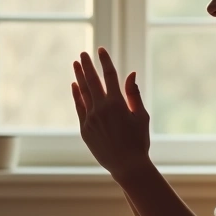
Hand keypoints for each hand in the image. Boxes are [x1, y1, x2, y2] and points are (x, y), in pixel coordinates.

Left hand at [71, 48, 151, 178]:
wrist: (127, 166)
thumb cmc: (139, 140)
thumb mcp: (141, 116)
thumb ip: (133, 94)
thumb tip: (130, 74)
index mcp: (117, 103)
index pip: (109, 75)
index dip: (105, 61)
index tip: (101, 50)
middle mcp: (101, 109)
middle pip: (92, 81)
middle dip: (87, 65)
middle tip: (83, 53)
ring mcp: (90, 119)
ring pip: (83, 93)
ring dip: (79, 77)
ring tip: (76, 64)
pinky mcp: (85, 128)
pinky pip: (79, 107)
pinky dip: (76, 95)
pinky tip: (74, 86)